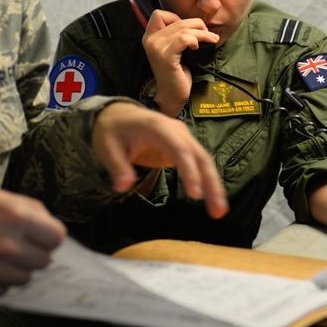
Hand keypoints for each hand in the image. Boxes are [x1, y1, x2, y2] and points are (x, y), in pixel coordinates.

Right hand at [0, 190, 66, 300]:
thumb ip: (28, 209)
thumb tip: (52, 228)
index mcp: (13, 216)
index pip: (56, 237)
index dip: (48, 237)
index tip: (39, 238)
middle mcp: (6, 245)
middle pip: (44, 261)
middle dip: (31, 254)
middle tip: (11, 246)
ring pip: (24, 279)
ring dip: (13, 270)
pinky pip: (2, 291)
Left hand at [92, 101, 227, 218]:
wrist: (119, 115)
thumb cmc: (112, 130)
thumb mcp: (106, 146)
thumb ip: (117, 166)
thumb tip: (122, 187)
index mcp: (156, 126)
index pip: (178, 148)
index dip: (189, 171)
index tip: (195, 194)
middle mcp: (175, 129)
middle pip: (199, 155)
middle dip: (210, 182)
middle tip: (218, 210)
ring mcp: (182, 136)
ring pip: (204, 160)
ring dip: (214, 185)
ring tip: (219, 211)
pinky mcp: (184, 145)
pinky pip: (199, 163)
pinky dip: (207, 181)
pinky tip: (212, 199)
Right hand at [141, 9, 218, 115]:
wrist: (171, 94)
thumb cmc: (175, 72)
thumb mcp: (172, 49)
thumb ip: (175, 35)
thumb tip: (196, 23)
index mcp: (149, 37)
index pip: (159, 14)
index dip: (176, 18)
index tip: (187, 30)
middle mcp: (150, 41)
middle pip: (177, 21)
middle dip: (197, 25)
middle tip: (208, 35)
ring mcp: (157, 48)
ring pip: (184, 29)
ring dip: (202, 33)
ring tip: (210, 40)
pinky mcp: (166, 57)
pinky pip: (185, 39)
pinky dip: (196, 40)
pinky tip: (197, 47)